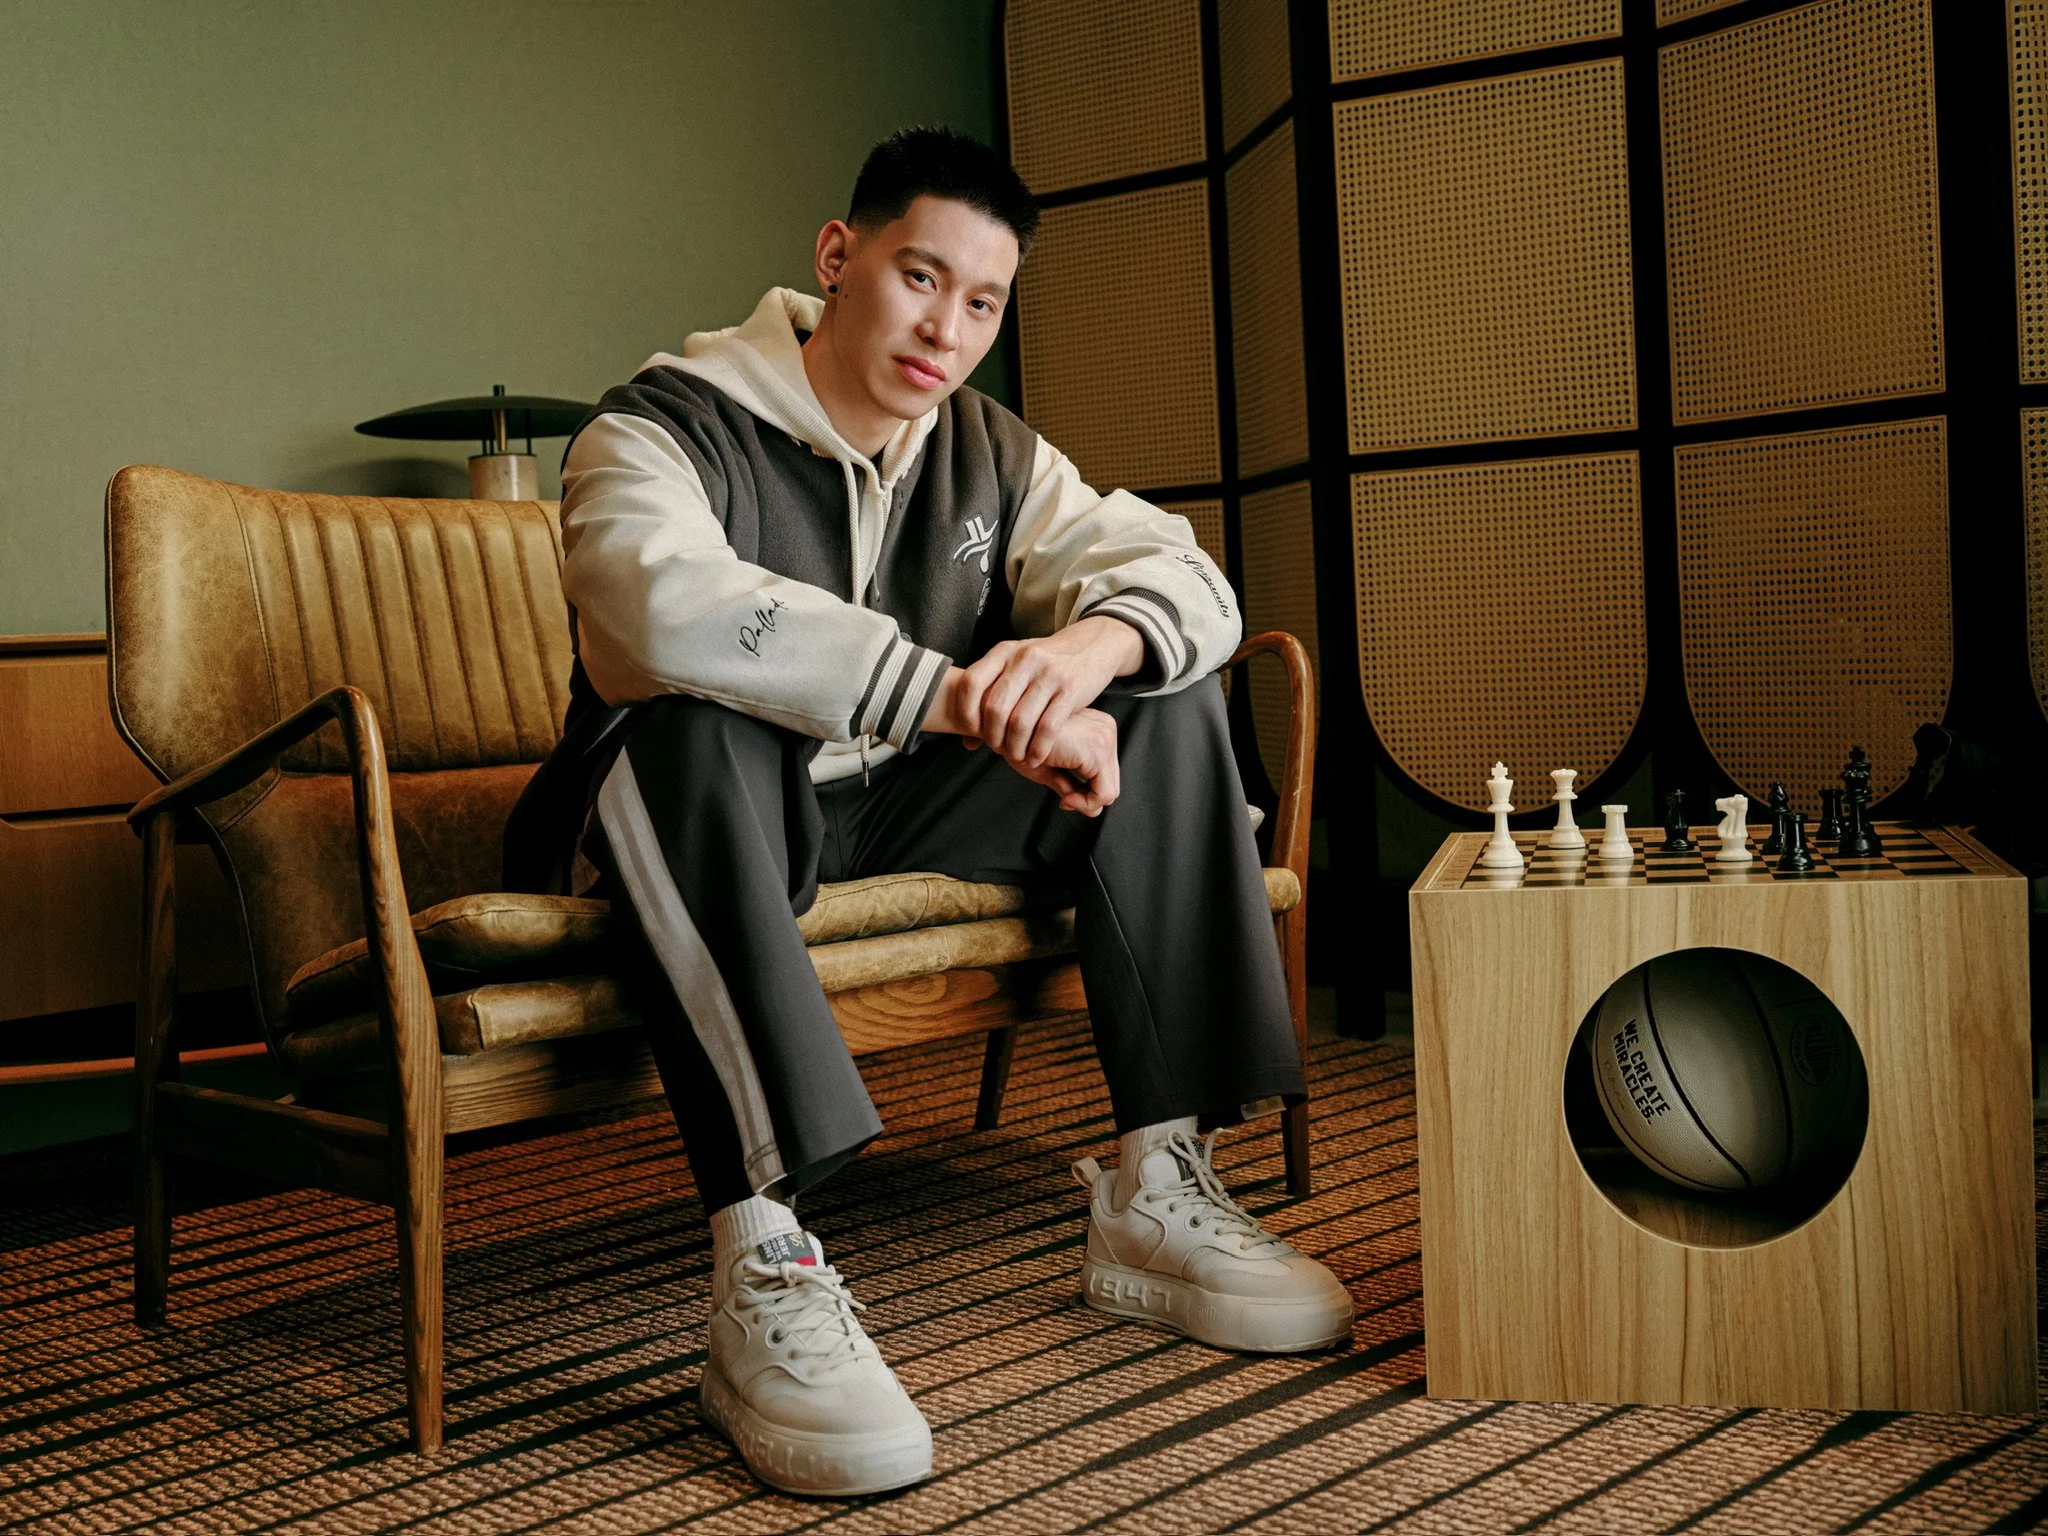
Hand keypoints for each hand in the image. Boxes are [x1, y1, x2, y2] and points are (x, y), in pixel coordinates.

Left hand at [953, 616, 1144, 768]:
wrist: (1092, 645)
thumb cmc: (1046, 664)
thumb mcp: (1016, 668)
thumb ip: (990, 698)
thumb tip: (967, 741)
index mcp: (1004, 651)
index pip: (971, 683)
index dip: (966, 712)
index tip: (973, 731)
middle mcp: (1024, 659)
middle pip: (995, 708)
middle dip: (993, 737)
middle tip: (998, 749)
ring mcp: (1049, 673)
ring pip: (1020, 722)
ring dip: (1015, 748)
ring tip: (1017, 756)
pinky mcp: (1071, 689)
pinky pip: (1048, 728)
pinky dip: (1038, 749)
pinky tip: (1036, 757)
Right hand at [1005, 706, 1119, 815]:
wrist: (1001, 729)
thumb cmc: (1017, 743)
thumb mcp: (1050, 767)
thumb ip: (1070, 783)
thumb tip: (1091, 808)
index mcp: (1095, 727)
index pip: (1105, 773)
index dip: (1086, 793)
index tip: (1064, 797)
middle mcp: (1104, 728)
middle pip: (1110, 782)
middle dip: (1087, 799)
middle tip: (1064, 800)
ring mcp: (1103, 737)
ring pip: (1109, 791)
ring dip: (1085, 803)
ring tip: (1064, 798)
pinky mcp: (1096, 749)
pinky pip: (1104, 794)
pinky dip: (1085, 804)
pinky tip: (1065, 798)